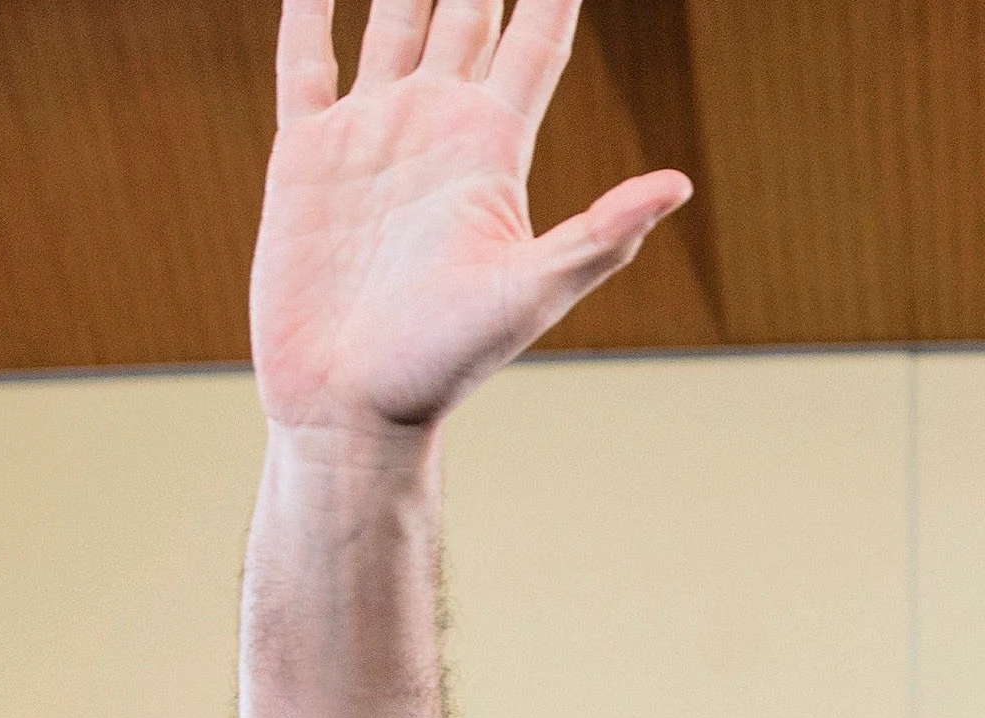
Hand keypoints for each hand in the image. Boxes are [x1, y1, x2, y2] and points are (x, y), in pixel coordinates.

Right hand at [251, 0, 690, 439]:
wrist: (348, 410)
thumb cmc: (442, 366)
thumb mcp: (528, 296)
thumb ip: (597, 237)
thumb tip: (679, 185)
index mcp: (492, 150)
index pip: (536, 40)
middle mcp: (435, 128)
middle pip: (468, 10)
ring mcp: (370, 135)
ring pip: (393, 17)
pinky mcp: (305, 155)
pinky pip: (307, 62)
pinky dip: (308, 9)